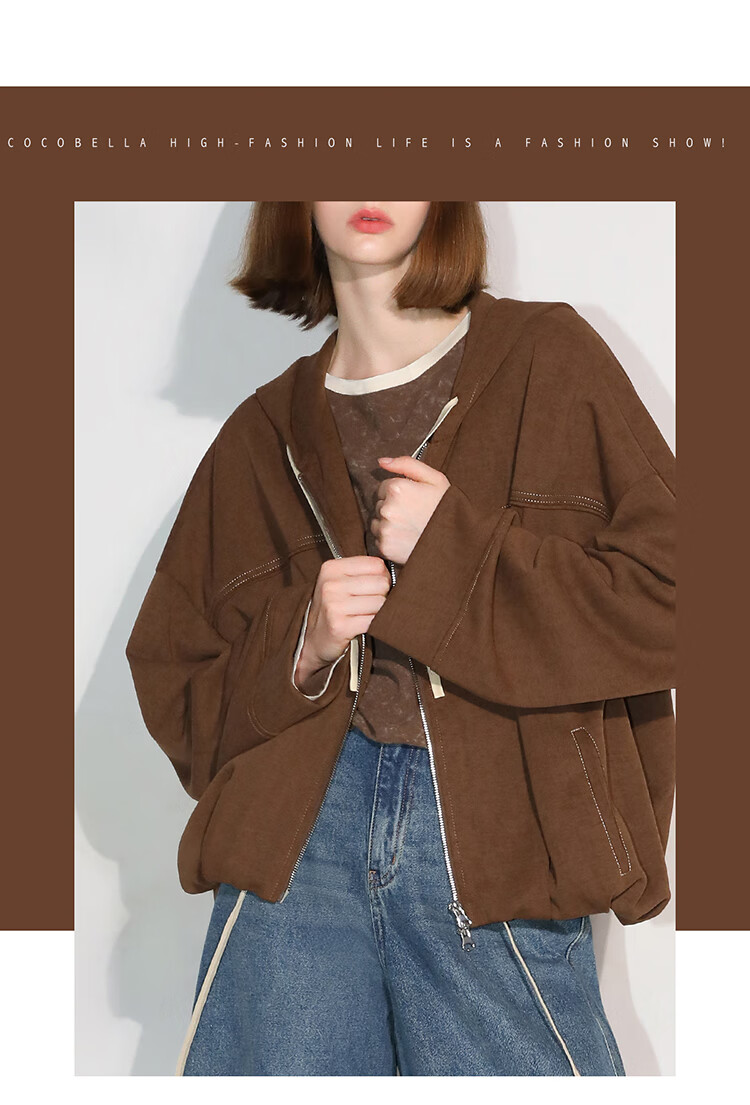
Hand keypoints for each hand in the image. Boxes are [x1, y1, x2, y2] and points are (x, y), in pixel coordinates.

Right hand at [295, 555, 390, 693]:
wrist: (314, 641)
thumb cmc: (334, 609)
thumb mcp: (341, 583)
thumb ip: (364, 572)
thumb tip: (398, 570)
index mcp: (332, 568)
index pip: (376, 564)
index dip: (382, 577)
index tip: (372, 588)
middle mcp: (330, 584)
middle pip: (381, 583)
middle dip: (382, 595)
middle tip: (369, 604)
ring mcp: (333, 605)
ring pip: (380, 602)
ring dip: (378, 612)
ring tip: (365, 615)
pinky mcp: (339, 626)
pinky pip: (374, 621)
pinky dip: (374, 625)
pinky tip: (363, 626)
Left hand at [371, 455, 450, 565]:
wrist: (456, 542)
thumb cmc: (447, 509)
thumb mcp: (435, 479)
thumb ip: (406, 464)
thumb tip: (382, 462)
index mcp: (397, 488)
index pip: (383, 487)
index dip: (399, 493)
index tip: (413, 501)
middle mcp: (387, 509)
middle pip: (379, 504)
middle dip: (393, 508)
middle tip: (414, 515)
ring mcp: (385, 529)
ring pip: (377, 522)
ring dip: (389, 524)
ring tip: (411, 527)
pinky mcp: (384, 547)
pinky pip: (378, 539)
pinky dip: (389, 540)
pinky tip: (406, 539)